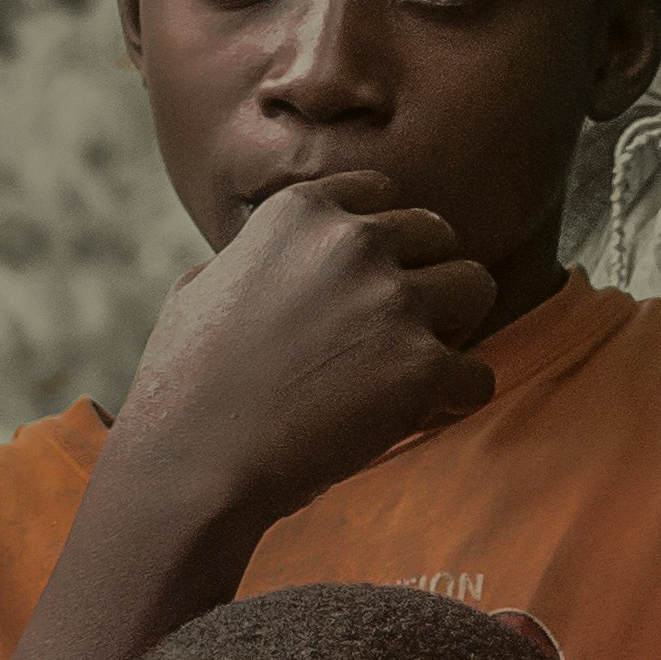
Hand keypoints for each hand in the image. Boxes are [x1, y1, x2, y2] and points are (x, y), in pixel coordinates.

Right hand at [101, 170, 498, 527]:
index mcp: (300, 212)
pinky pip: (479, 375)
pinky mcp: (423, 367)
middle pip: (439, 234)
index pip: (382, 193)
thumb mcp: (199, 290)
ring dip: (451, 329)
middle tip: (390, 333)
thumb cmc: (181, 388)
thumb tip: (253, 259)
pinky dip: (455, 400)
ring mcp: (393, 302)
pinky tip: (414, 418)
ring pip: (476, 288)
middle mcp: (354, 241)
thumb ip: (250, 260)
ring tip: (409, 370)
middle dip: (423, 278)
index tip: (363, 282)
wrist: (191, 466)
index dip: (381, 241)